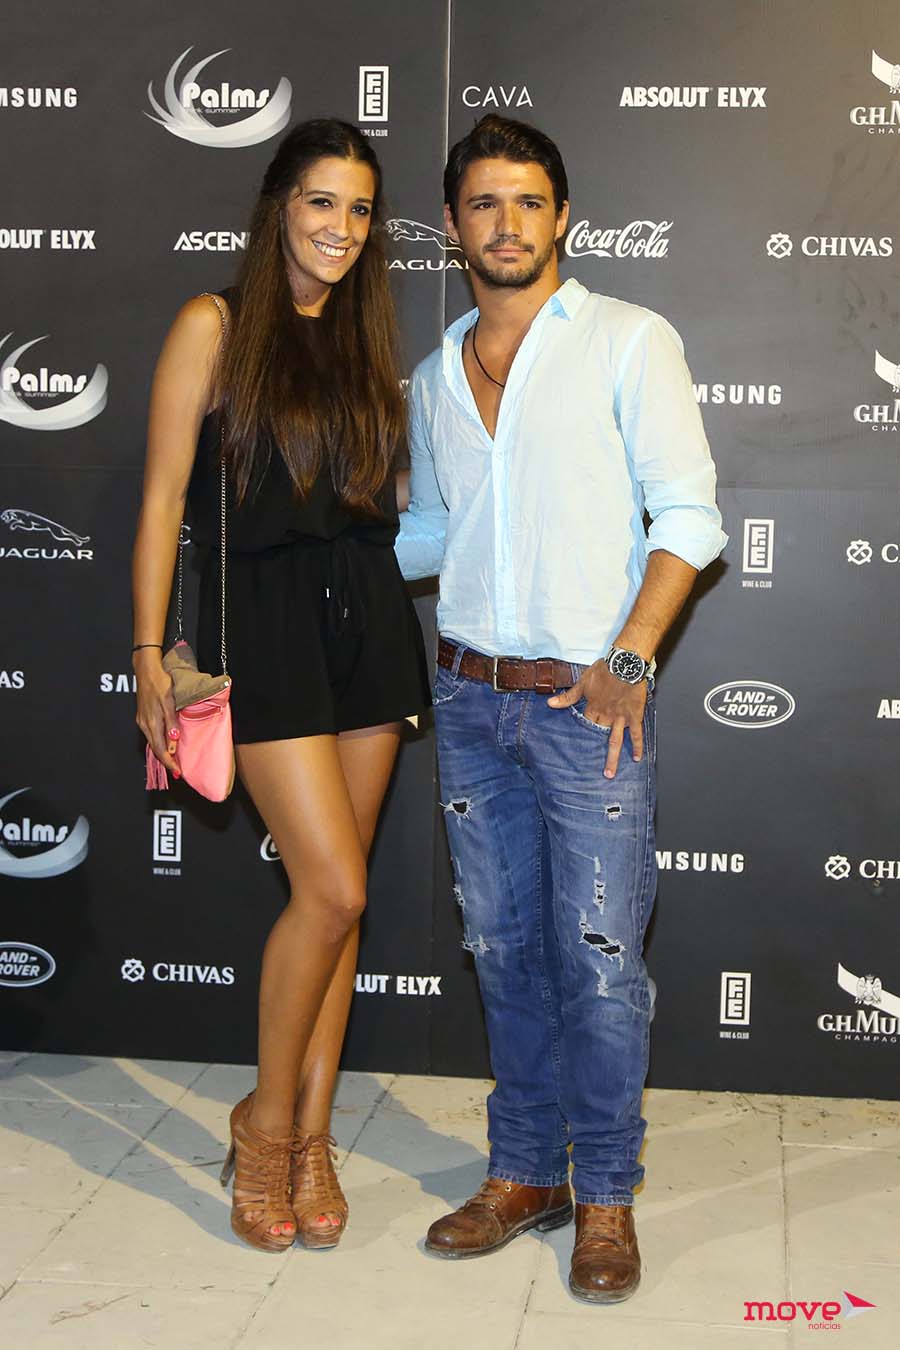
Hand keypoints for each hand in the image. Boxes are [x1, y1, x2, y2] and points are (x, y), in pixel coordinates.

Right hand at [133, 649, 179, 777]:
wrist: (146, 670)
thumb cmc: (160, 683)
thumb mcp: (169, 702)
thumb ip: (171, 723)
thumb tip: (172, 743)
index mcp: (152, 723)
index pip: (160, 750)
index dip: (169, 762)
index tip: (178, 772)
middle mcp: (145, 724)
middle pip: (155, 749)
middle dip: (166, 761)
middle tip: (178, 771)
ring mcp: (142, 720)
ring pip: (153, 742)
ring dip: (163, 753)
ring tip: (173, 760)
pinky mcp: (142, 716)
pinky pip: (151, 735)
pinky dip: (159, 743)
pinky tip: (165, 744)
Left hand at [548, 659, 646, 778]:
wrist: (624, 663)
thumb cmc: (605, 669)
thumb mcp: (583, 682)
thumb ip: (568, 696)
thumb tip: (550, 704)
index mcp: (593, 708)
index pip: (584, 726)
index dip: (581, 737)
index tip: (576, 750)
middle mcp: (606, 716)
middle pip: (598, 738)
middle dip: (594, 754)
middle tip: (589, 770)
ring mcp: (620, 718)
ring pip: (615, 741)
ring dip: (612, 758)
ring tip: (609, 774)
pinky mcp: (634, 716)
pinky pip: (636, 733)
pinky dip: (637, 746)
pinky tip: (637, 758)